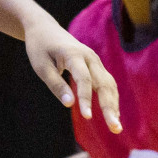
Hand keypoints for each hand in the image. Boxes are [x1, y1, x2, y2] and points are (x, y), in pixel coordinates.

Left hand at [24, 17, 121, 132]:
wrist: (45, 28)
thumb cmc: (40, 47)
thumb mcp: (41, 66)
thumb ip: (56, 84)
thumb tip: (69, 104)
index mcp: (74, 54)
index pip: (83, 79)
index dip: (86, 98)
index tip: (87, 117)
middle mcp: (89, 57)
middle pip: (103, 83)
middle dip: (110, 107)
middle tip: (115, 128)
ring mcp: (95, 60)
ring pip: (109, 84)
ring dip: (114, 105)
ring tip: (116, 128)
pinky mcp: (96, 66)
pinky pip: (107, 83)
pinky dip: (111, 99)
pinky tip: (113, 115)